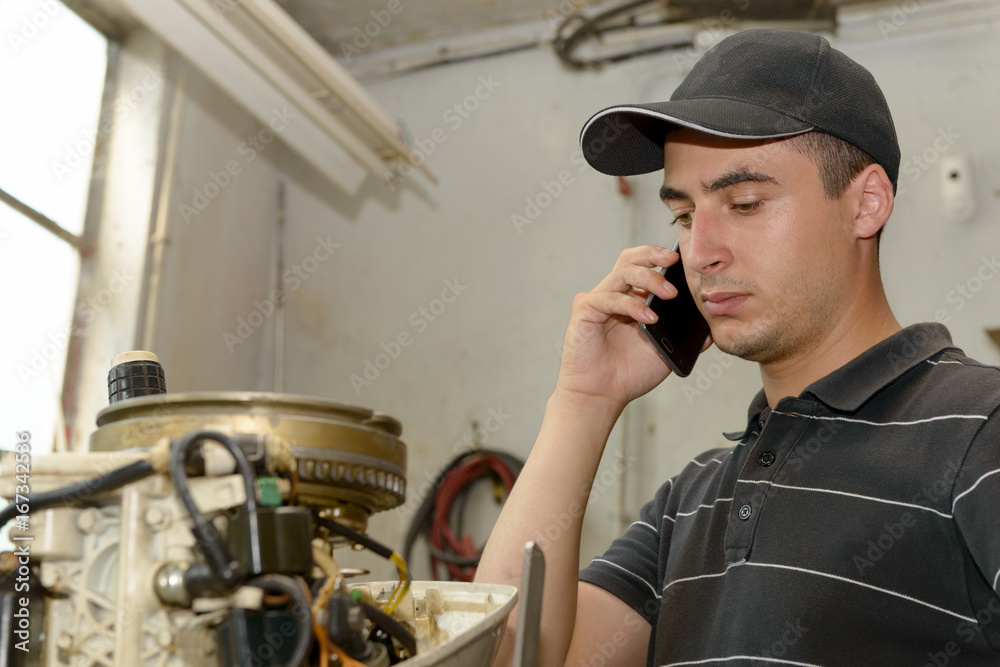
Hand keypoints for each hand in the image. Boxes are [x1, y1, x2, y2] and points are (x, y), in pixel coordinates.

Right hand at [555, 245, 712, 409]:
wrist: (602, 396)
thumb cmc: (628, 374)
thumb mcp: (665, 353)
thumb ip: (686, 339)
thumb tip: (710, 329)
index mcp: (631, 299)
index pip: (644, 266)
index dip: (662, 258)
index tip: (686, 262)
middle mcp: (614, 295)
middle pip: (630, 259)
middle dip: (653, 254)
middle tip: (674, 259)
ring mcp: (598, 301)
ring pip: (623, 272)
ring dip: (649, 279)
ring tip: (670, 294)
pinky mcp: (584, 310)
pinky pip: (609, 298)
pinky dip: (631, 305)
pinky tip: (648, 318)